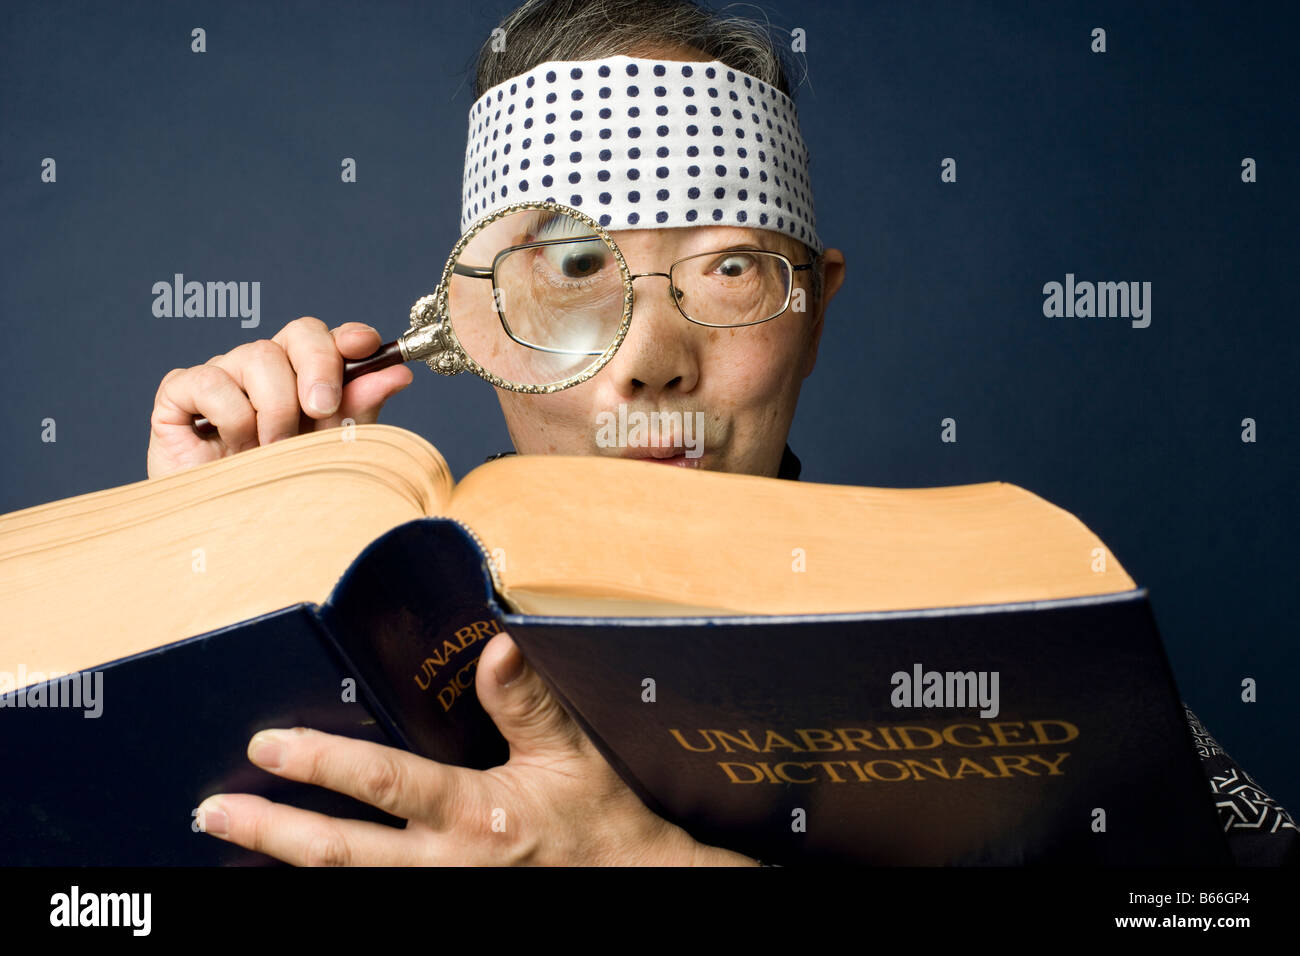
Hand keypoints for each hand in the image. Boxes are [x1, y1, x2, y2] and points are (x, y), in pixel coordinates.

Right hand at [147, 316, 412, 477]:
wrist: (224, 536)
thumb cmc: (281, 490)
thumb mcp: (331, 450)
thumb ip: (359, 410)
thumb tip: (399, 373)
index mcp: (305, 375)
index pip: (330, 337)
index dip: (348, 337)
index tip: (364, 347)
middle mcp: (266, 367)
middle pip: (299, 332)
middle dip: (319, 367)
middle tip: (322, 409)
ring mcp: (223, 374)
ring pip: (259, 356)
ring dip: (275, 409)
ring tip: (274, 452)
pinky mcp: (179, 392)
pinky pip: (211, 380)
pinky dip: (231, 417)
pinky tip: (232, 450)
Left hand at [195, 632, 755, 865]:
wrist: (630, 885)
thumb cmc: (599, 820)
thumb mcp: (569, 754)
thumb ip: (525, 702)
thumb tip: (495, 645)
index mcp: (474, 817)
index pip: (383, 786)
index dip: (321, 765)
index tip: (267, 746)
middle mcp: (444, 867)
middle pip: (338, 854)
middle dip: (271, 831)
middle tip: (213, 811)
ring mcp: (437, 899)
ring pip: (344, 887)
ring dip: (284, 864)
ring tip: (232, 842)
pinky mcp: (440, 911)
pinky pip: (370, 901)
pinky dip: (327, 885)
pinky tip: (292, 872)